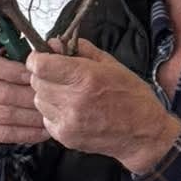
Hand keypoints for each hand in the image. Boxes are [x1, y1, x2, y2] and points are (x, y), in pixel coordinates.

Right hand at [0, 50, 46, 145]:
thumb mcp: (1, 62)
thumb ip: (24, 55)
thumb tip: (53, 46)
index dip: (18, 72)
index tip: (38, 75)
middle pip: (5, 93)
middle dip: (33, 97)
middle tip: (54, 98)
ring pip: (7, 114)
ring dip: (33, 116)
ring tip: (52, 115)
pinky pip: (6, 132)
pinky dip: (28, 132)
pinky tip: (43, 131)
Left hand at [27, 39, 180, 172]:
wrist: (143, 134)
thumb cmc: (131, 97)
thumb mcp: (111, 64)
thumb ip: (80, 50)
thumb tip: (54, 43)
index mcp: (85, 77)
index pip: (40, 65)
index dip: (38, 58)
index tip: (43, 58)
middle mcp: (73, 100)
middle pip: (36, 82)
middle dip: (44, 75)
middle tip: (61, 77)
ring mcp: (68, 121)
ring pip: (39, 101)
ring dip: (48, 95)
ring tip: (69, 95)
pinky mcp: (65, 137)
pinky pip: (46, 118)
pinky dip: (54, 113)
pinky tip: (72, 111)